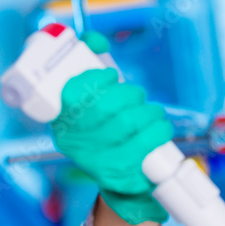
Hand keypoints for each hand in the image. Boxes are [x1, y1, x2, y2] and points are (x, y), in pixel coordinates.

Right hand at [51, 31, 173, 224]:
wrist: (119, 185)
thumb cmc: (104, 137)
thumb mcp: (88, 107)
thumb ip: (89, 69)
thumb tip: (94, 40)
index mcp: (64, 124)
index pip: (74, 94)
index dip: (95, 79)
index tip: (110, 77)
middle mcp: (78, 144)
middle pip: (108, 107)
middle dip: (130, 95)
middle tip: (137, 97)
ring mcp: (99, 162)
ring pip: (131, 123)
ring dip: (149, 112)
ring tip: (152, 114)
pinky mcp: (121, 176)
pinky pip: (146, 146)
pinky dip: (159, 133)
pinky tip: (160, 130)